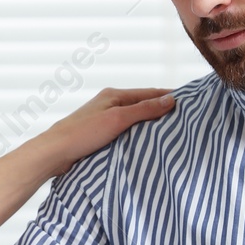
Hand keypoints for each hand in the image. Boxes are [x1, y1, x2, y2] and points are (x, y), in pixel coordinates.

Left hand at [30, 88, 175, 178]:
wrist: (55, 152)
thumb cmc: (83, 133)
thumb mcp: (118, 119)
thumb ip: (144, 110)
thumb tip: (171, 100)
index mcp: (114, 95)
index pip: (149, 92)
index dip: (168, 96)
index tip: (189, 101)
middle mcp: (109, 104)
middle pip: (142, 105)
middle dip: (161, 110)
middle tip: (184, 119)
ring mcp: (104, 119)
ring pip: (134, 119)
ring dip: (149, 124)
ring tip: (169, 132)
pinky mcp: (99, 135)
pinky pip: (125, 131)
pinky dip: (137, 135)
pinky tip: (145, 144)